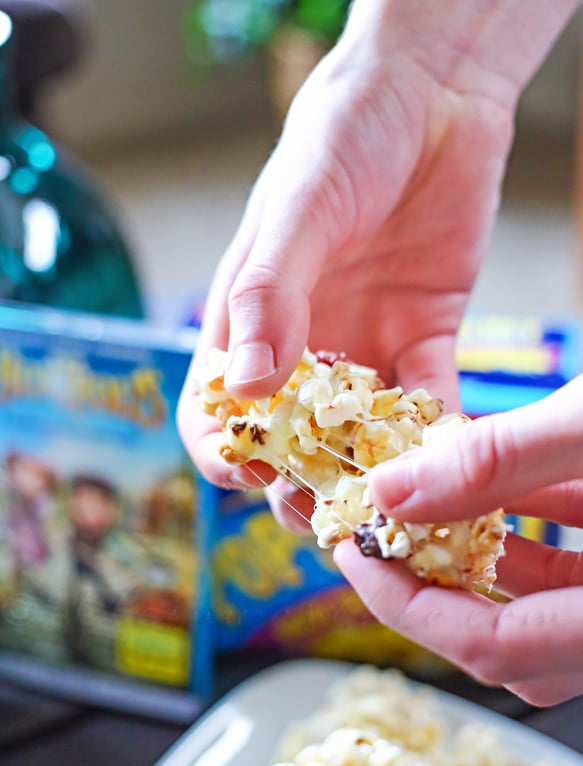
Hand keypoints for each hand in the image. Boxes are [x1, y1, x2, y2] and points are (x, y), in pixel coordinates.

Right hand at [178, 1, 521, 505]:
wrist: (430, 96)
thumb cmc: (341, 139)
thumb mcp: (297, 211)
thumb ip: (269, 296)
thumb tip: (247, 390)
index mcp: (250, 322)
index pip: (217, 410)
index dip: (225, 451)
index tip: (252, 475)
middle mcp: (302, 347)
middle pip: (288, 443)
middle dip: (301, 487)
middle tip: (329, 514)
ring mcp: (363, 349)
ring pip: (357, 439)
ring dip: (368, 479)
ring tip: (389, 508)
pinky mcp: (423, 341)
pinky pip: (427, 405)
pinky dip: (436, 439)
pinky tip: (445, 462)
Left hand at [334, 376, 582, 705]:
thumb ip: (500, 459)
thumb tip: (392, 490)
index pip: (494, 647)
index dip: (408, 606)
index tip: (353, 553)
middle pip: (510, 638)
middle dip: (432, 586)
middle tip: (376, 536)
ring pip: (541, 596)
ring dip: (478, 550)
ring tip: (416, 503)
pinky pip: (574, 554)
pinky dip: (531, 522)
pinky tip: (493, 478)